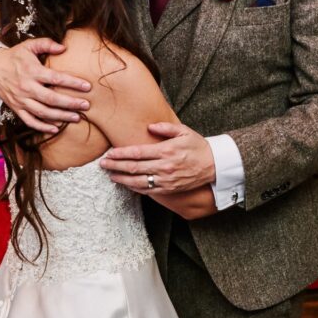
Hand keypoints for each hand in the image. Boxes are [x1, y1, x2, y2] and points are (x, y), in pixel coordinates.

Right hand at [0, 39, 90, 132]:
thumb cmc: (14, 56)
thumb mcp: (29, 45)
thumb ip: (46, 44)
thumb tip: (63, 48)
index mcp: (32, 71)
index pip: (56, 79)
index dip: (72, 83)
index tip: (87, 86)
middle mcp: (27, 87)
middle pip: (51, 99)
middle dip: (71, 103)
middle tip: (86, 105)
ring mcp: (21, 100)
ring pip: (43, 112)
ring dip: (61, 116)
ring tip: (77, 118)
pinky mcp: (16, 108)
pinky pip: (30, 121)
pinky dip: (43, 127)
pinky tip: (56, 128)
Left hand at [101, 123, 216, 193]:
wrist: (214, 165)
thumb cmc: (198, 146)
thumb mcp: (184, 131)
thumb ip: (165, 128)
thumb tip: (149, 127)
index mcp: (166, 151)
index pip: (138, 153)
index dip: (121, 154)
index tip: (109, 153)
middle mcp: (164, 166)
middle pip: (134, 168)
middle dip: (116, 166)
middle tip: (103, 164)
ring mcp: (166, 180)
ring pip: (138, 182)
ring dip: (121, 179)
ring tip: (110, 175)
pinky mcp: (169, 189)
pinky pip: (148, 190)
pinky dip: (134, 188)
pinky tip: (126, 184)